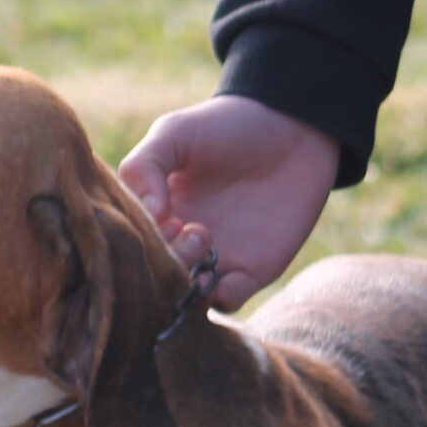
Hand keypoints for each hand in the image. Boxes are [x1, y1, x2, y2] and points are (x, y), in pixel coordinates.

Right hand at [119, 96, 339, 309]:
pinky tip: (223, 275)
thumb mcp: (175, 133)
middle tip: (187, 228)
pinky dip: (221, 297)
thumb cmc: (227, 125)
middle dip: (164, 260)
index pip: (132, 242)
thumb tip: (148, 213)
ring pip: (186, 295)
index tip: (160, 216)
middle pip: (157, 273)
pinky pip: (228, 301)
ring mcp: (215, 257)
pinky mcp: (252, 270)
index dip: (139, 238)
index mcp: (155, 211)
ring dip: (188, 283)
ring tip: (204, 240)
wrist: (294, 126)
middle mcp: (180, 240)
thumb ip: (145, 166)